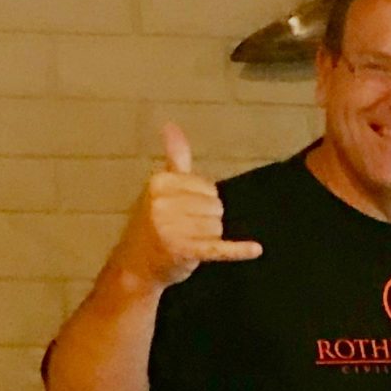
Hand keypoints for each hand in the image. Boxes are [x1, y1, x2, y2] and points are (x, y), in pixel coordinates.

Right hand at [110, 124, 263, 289]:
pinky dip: (238, 250)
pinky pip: (219, 247)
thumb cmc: (152, 224)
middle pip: (215, 207)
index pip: (208, 187)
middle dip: (206, 220)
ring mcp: (172, 228)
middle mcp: (163, 203)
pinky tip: (255, 249)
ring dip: (208, 237)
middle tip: (184, 230)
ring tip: (186, 241)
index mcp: (160, 183)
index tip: (182, 212)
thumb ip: (174, 158)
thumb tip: (171, 125)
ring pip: (218, 227)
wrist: (136, 266)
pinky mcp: (185, 251)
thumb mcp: (161, 188)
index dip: (202, 201)